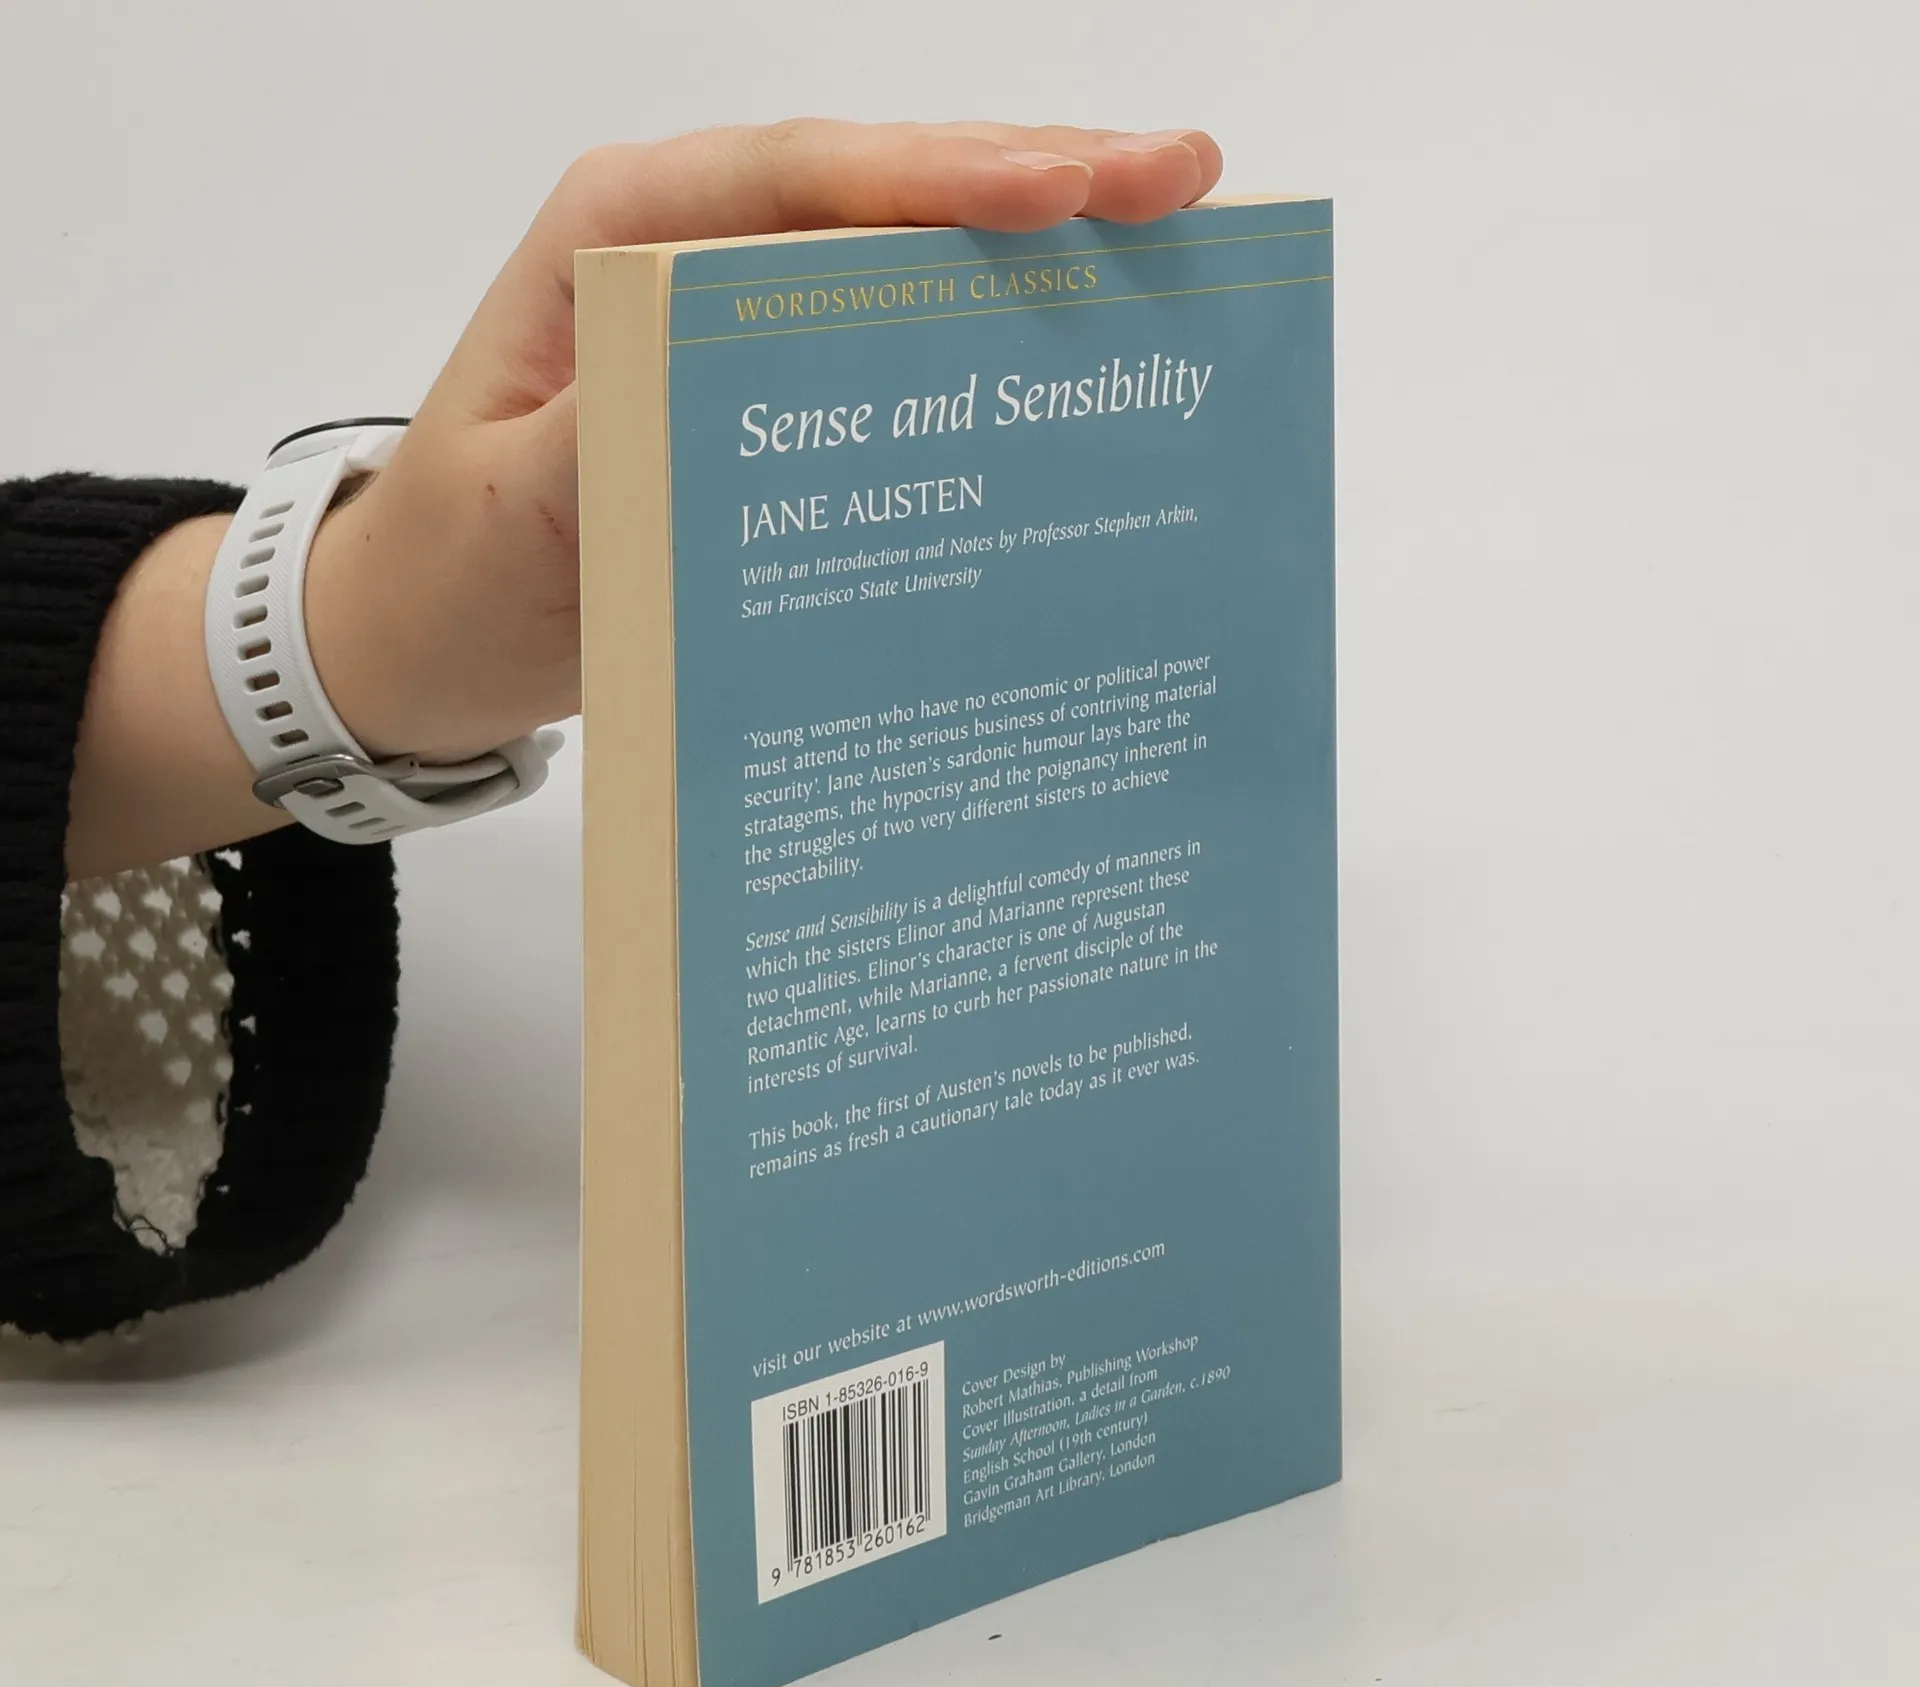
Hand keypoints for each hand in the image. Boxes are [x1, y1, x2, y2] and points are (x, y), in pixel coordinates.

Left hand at [303, 120, 1223, 760]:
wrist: (423, 634)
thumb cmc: (451, 566)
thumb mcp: (512, 509)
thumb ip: (609, 435)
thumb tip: (722, 387)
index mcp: (619, 238)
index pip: (801, 181)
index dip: (941, 182)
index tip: (1069, 194)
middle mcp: (692, 252)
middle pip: (883, 191)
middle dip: (1037, 181)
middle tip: (1182, 179)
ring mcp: (742, 319)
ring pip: (908, 256)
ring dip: (1039, 249)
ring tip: (1172, 238)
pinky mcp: (773, 394)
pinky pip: (896, 344)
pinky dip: (990, 338)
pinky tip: (1084, 344)